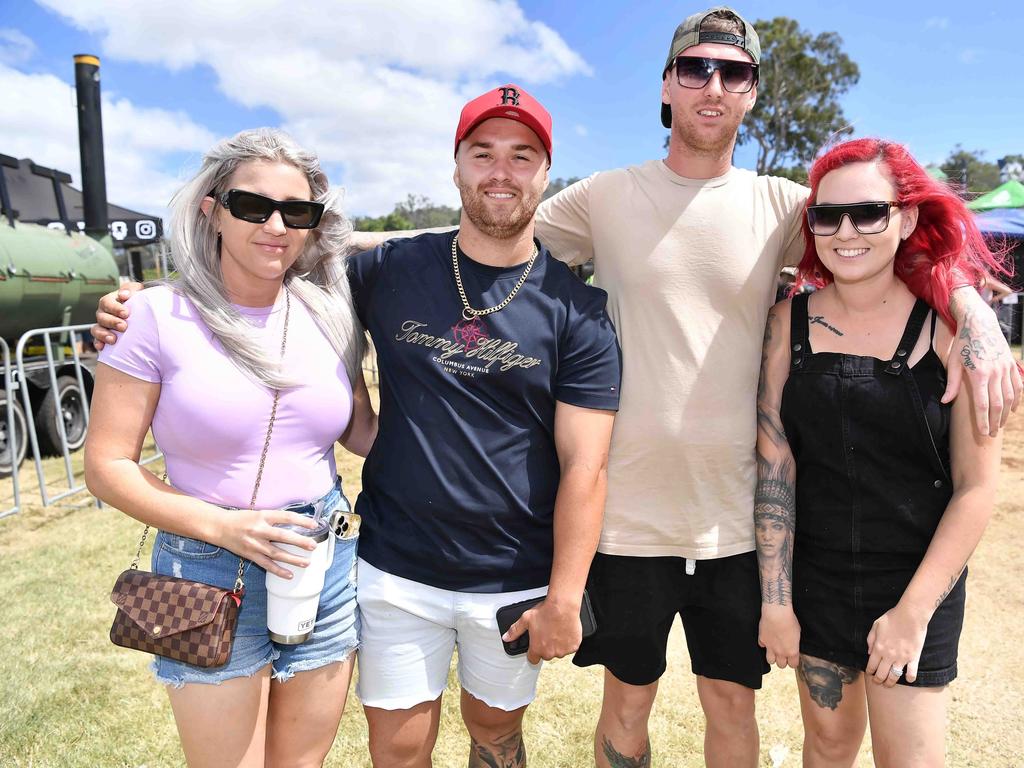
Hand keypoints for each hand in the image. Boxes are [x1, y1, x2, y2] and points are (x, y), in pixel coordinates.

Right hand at [91, 282, 143, 349]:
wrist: (144, 312)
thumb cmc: (139, 299)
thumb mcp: (138, 291)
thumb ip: (131, 289)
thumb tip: (124, 294)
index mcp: (110, 301)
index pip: (107, 302)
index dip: (115, 308)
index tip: (126, 313)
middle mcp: (104, 313)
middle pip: (101, 317)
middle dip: (112, 322)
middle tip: (124, 327)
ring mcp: (103, 325)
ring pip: (96, 329)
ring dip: (103, 334)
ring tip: (113, 339)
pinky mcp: (104, 337)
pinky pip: (97, 341)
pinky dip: (98, 343)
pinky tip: (102, 347)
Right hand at [210, 508, 319, 579]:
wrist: (219, 527)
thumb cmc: (241, 519)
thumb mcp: (259, 513)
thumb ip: (274, 519)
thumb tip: (296, 524)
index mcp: (263, 516)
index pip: (286, 517)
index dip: (301, 521)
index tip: (314, 525)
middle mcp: (259, 530)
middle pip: (283, 536)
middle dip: (300, 542)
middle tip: (313, 546)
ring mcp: (254, 544)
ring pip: (277, 553)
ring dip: (293, 559)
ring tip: (306, 562)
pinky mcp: (250, 555)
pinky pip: (266, 565)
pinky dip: (278, 571)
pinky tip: (289, 574)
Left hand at [502, 596, 581, 665]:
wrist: (563, 605)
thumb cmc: (545, 611)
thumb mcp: (525, 619)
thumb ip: (515, 631)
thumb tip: (506, 638)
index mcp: (537, 648)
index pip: (533, 659)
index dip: (533, 652)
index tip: (536, 645)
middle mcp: (550, 653)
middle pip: (547, 654)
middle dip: (547, 646)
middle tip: (548, 632)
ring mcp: (563, 651)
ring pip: (559, 651)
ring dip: (558, 644)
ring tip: (557, 630)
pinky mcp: (574, 646)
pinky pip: (570, 647)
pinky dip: (569, 641)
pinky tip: (565, 630)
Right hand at [758, 603, 800, 668]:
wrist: (776, 614)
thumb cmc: (789, 621)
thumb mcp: (797, 633)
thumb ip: (794, 643)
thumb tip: (792, 645)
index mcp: (792, 651)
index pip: (793, 664)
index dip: (793, 661)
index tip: (792, 658)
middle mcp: (781, 652)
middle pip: (781, 665)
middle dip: (782, 661)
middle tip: (783, 654)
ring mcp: (770, 647)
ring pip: (770, 661)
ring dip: (772, 657)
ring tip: (774, 650)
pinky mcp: (762, 640)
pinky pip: (762, 646)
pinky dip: (764, 644)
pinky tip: (767, 638)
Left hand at [865, 604, 928, 686]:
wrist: (911, 615)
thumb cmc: (892, 618)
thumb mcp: (876, 625)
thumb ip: (870, 639)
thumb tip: (868, 652)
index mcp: (878, 647)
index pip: (871, 665)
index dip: (869, 672)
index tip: (870, 674)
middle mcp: (889, 655)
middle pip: (881, 674)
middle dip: (878, 680)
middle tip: (877, 682)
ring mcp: (902, 658)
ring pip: (894, 676)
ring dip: (890, 682)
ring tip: (888, 684)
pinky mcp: (914, 658)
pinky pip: (911, 673)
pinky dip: (910, 678)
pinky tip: (908, 679)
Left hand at [944, 300, 1022, 435]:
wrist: (980, 324)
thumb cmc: (963, 344)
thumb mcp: (953, 363)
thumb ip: (952, 384)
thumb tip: (945, 401)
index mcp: (979, 374)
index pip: (982, 404)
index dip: (983, 421)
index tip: (984, 433)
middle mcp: (995, 373)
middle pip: (998, 404)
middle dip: (995, 421)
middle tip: (992, 434)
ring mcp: (1006, 368)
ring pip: (1010, 397)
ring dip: (1006, 413)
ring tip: (1000, 425)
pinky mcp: (1012, 364)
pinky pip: (1018, 386)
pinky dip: (1017, 399)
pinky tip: (1013, 409)